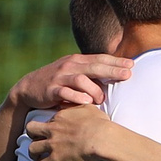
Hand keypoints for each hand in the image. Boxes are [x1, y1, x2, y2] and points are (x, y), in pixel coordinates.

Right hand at [7, 52, 132, 112]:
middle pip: (94, 66)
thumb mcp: (73, 72)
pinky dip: (76, 96)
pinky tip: (86, 101)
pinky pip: (65, 92)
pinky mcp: (51, 90)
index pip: (100, 59)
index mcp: (77, 61)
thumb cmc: (57, 82)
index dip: (116, 61)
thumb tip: (114, 76)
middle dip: (112, 70)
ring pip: (81, 80)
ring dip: (94, 89)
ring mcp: (60, 77)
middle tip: (128, 75)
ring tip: (102, 99)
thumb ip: (90, 73)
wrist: (28, 88)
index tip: (132, 65)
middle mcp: (69, 66)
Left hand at [23, 106, 117, 160]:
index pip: (48, 120)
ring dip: (32, 153)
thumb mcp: (89, 108)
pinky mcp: (56, 160)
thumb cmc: (100, 123)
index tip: (51, 130)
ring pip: (32, 148)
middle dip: (31, 134)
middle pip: (31, 129)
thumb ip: (80, 105)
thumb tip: (80, 102)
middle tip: (35, 139)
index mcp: (60, 117)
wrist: (102, 138)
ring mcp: (52, 145)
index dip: (48, 125)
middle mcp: (52, 130)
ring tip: (35, 158)